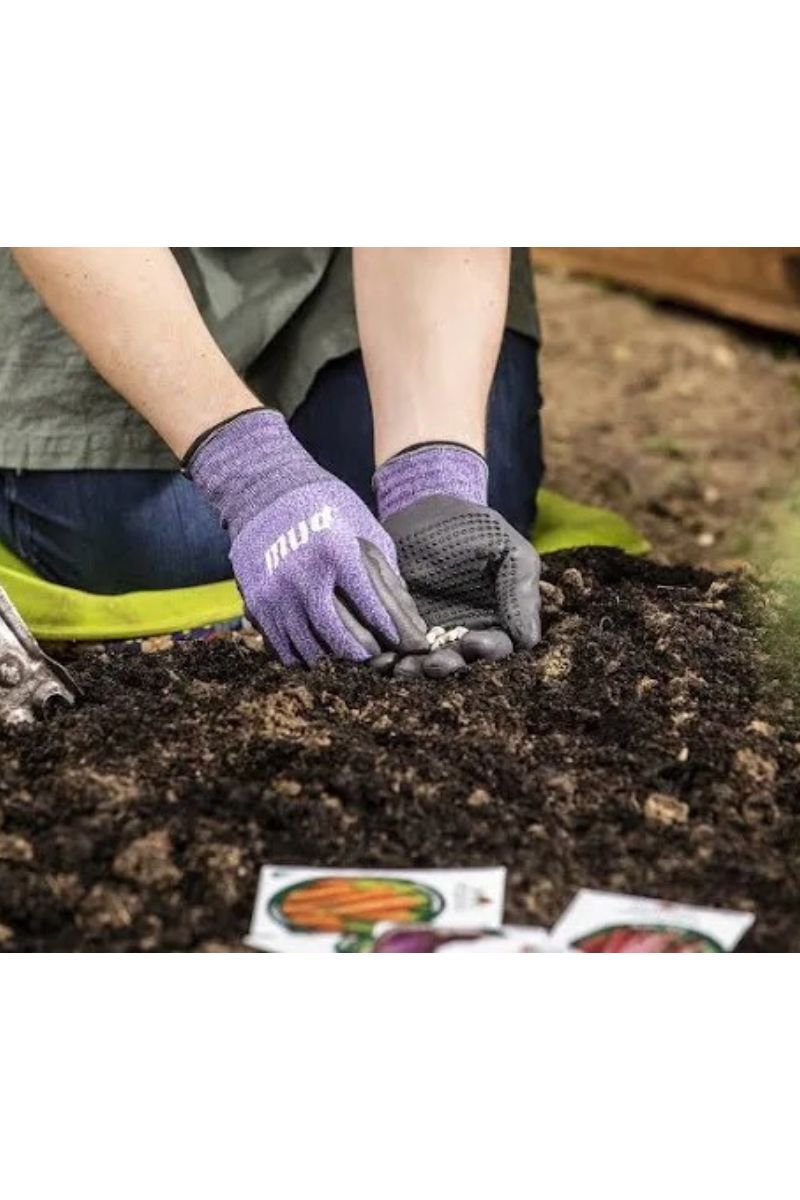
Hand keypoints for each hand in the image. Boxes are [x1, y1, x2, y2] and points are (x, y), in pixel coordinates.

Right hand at [187, 409, 427, 664]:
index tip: (408, 644)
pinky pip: (284, 648)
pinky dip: (306, 656)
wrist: (265, 492)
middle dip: (369, 654)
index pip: (374, 608)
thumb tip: (408, 621)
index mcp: (339, 553)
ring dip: (337, 659)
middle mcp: (306, 577)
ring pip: (314, 650)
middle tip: (381, 657)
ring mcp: (278, 594)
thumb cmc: (326, 508)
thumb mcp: (364, 530)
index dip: (395, 633)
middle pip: (344, 637)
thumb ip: (386, 574)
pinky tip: (321, 650)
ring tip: (352, 655)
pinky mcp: (258, 604)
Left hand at [374, 444, 540, 676]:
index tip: (474, 642)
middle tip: (433, 664)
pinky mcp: (395, 629)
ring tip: (403, 668)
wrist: (421, 507)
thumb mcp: (507, 550)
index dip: (488, 651)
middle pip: (459, 664)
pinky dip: (387, 660)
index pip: (498, 648)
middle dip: (447, 667)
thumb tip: (529, 640)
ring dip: (415, 671)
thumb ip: (520, 590)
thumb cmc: (473, 528)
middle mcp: (462, 635)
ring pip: (423, 664)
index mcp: (495, 622)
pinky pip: (392, 651)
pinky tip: (381, 659)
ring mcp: (427, 636)